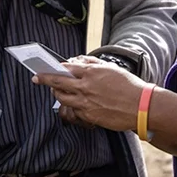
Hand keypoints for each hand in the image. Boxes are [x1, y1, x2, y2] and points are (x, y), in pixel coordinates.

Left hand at [33, 58, 148, 131]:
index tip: (43, 68)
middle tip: (36, 78)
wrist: (140, 106)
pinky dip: (72, 105)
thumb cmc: (128, 85)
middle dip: (44, 79)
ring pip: (62, 97)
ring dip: (57, 93)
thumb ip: (91, 64)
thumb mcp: (110, 68)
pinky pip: (74, 109)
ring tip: (56, 90)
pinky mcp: (89, 116)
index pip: (64, 68)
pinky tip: (74, 102)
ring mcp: (85, 102)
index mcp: (91, 73)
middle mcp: (85, 87)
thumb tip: (77, 61)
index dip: (52, 68)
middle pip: (58, 82)